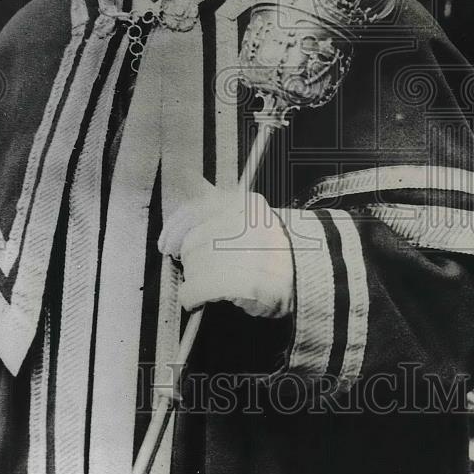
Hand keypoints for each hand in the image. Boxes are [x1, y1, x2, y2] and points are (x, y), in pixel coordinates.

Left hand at [159, 181, 293, 318]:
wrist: (306, 275)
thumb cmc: (272, 246)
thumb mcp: (249, 213)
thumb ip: (218, 198)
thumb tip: (186, 174)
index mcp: (244, 204)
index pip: (196, 210)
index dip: (175, 229)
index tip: (167, 244)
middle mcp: (245, 224)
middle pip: (193, 242)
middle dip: (190, 260)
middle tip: (198, 270)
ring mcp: (247, 253)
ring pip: (195, 266)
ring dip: (193, 278)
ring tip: (204, 285)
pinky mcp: (245, 282)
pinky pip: (200, 288)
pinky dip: (191, 295)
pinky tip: (194, 299)